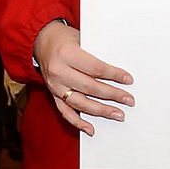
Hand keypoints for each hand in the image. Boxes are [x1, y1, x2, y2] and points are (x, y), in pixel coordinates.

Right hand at [34, 20, 133, 135]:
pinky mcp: (52, 94)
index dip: (114, 75)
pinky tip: (91, 129)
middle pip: (90, 87)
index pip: (95, 68)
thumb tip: (118, 73)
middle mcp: (59, 71)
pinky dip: (78, 122)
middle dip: (112, 95)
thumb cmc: (64, 39)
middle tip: (128, 100)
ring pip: (80, 103)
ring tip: (117, 114)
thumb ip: (95, 54)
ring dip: (101, 110)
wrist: (41, 42)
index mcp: (67, 54)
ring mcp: (54, 85)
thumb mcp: (80, 38)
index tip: (128, 80)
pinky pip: (65, 112)